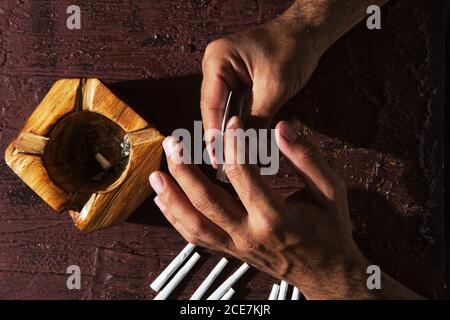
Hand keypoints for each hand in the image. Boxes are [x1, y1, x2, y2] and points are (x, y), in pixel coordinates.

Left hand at [150, 117, 382, 298]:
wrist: (326, 273)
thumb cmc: (330, 230)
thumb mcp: (331, 190)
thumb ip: (308, 157)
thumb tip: (284, 127)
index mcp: (275, 216)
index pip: (242, 174)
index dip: (234, 143)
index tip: (232, 122)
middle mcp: (249, 234)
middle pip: (207, 200)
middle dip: (185, 169)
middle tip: (172, 142)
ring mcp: (236, 246)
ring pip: (194, 224)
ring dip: (172, 197)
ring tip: (156, 173)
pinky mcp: (230, 251)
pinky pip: (197, 238)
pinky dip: (176, 219)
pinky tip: (163, 201)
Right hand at [201, 16, 323, 166]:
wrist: (306, 32)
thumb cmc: (292, 48)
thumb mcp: (274, 87)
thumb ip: (256, 118)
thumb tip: (245, 149)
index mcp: (218, 60)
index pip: (210, 105)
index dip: (214, 135)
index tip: (217, 160)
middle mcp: (216, 66)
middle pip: (214, 109)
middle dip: (222, 136)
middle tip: (224, 165)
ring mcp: (225, 73)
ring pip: (224, 111)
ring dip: (232, 132)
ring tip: (234, 158)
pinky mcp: (237, 80)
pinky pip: (235, 106)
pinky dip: (242, 123)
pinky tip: (245, 141)